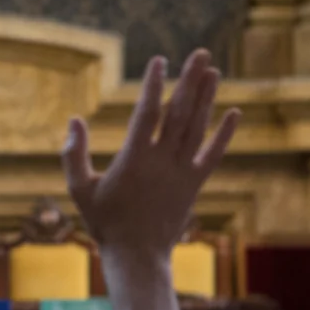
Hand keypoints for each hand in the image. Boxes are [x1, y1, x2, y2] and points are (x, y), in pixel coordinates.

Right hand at [63, 50, 239, 260]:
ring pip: (197, 127)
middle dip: (190, 80)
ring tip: (213, 71)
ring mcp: (182, 171)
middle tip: (200, 53)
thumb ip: (74, 154)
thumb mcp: (79, 189)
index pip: (146, 113)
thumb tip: (74, 120)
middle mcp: (163, 160)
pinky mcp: (194, 184)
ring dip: (207, 97)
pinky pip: (213, 154)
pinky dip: (224, 133)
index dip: (153, 85)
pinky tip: (234, 112)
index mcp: (134, 159)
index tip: (159, 61)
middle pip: (179, 112)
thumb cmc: (104, 222)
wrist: (137, 255)